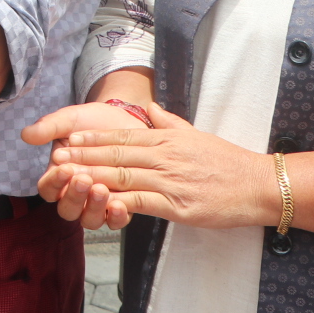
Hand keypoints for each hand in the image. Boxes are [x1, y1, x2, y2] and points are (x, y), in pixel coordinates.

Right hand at [22, 101, 154, 229]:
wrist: (123, 118)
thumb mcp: (68, 120)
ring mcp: (98, 203)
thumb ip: (48, 127)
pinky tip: (121, 206)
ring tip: (102, 190)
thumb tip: (26, 135)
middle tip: (83, 180)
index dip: (53, 182)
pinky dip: (118, 218)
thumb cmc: (90, 122)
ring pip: (90, 220)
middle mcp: (76, 195)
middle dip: (74, 198)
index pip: (47, 189)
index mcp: (58, 177)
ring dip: (94, 209)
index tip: (64, 168)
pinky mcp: (123, 205)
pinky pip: (117, 221)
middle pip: (68, 210)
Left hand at [36, 104, 279, 231]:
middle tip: (56, 158)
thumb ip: (168, 122)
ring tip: (68, 178)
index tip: (68, 139)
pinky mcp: (177, 205)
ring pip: (122, 176)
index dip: (93, 138)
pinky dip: (119, 202)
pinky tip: (99, 203)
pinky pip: (142, 202)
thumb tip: (150, 107)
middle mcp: (163, 156)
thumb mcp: (195, 133)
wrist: (258, 184)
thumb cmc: (227, 161)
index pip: (121, 135)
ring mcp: (169, 180)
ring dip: (92, 176)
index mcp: (165, 140)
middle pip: (115, 154)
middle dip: (83, 157)